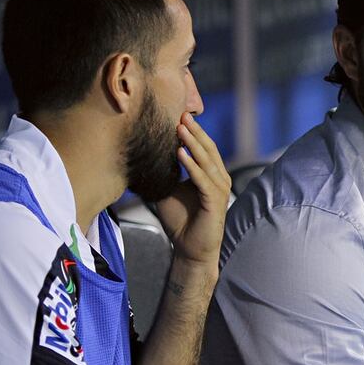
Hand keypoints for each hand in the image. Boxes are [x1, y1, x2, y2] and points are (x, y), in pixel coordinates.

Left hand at [154, 113, 231, 267]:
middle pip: (208, 149)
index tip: (178, 116)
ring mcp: (219, 191)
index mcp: (211, 175)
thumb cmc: (180, 221)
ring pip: (207, 161)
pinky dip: (192, 166)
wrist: (190, 250)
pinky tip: (180, 153)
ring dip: (193, 143)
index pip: (204, 148)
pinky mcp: (215, 203)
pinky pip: (203, 180)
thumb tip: (143, 155)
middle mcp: (219, 180)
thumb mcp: (168, 191)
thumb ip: (164, 173)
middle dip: (194, 132)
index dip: (193, 132)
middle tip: (181, 114)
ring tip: (180, 128)